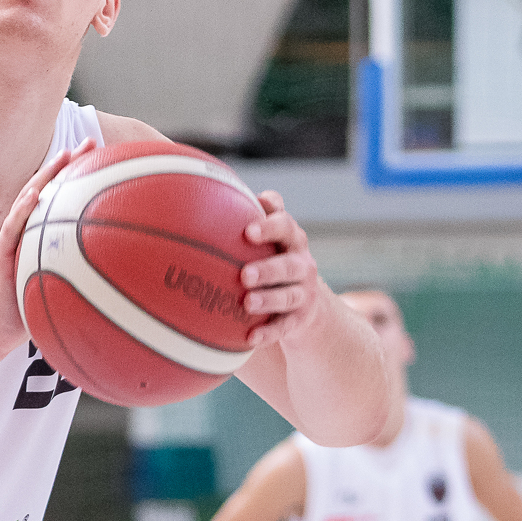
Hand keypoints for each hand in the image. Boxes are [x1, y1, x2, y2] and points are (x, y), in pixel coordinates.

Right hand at [0, 138, 95, 351]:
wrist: (0, 329)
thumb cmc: (35, 309)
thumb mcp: (68, 290)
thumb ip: (90, 277)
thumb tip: (134, 276)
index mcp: (46, 235)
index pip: (65, 199)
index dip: (84, 177)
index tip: (109, 158)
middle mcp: (30, 230)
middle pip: (50, 189)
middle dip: (69, 164)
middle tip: (92, 144)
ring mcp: (13, 238)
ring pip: (29, 199)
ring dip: (46, 177)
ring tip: (63, 157)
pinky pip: (11, 228)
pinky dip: (22, 210)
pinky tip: (34, 195)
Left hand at [240, 191, 321, 347]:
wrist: (308, 304)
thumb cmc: (275, 260)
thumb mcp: (268, 239)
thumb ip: (250, 215)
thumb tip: (213, 182)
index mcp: (291, 240)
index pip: (285, 226)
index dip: (269, 226)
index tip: (247, 231)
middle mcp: (302, 264)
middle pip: (290, 264)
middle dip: (269, 268)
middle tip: (244, 274)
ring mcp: (304, 292)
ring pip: (289, 295)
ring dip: (269, 299)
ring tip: (246, 303)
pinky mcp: (301, 319)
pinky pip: (286, 327)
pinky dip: (270, 333)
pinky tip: (250, 338)